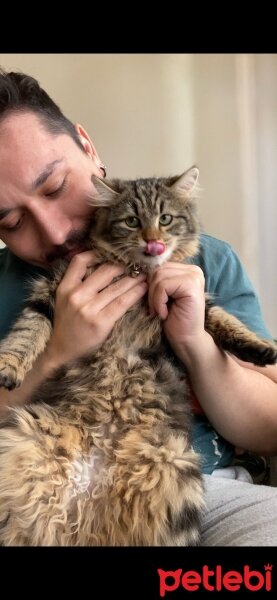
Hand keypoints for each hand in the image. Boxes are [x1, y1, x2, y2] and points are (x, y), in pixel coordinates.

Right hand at [45, 251, 147, 365]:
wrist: (63, 353)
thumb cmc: (68, 325)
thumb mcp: (64, 300)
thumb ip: (78, 284)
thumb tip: (101, 264)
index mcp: (65, 288)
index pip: (79, 261)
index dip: (97, 253)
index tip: (112, 253)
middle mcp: (76, 296)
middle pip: (104, 271)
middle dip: (123, 264)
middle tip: (137, 261)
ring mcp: (88, 309)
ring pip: (116, 287)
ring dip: (134, 278)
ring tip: (145, 273)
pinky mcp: (100, 322)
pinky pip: (122, 303)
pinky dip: (135, 293)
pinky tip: (143, 288)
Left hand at [147, 263, 205, 357]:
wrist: (186, 340)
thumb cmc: (172, 319)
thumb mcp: (162, 295)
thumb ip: (157, 279)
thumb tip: (137, 267)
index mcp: (186, 269)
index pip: (158, 266)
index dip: (150, 285)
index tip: (155, 303)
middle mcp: (193, 270)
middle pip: (157, 270)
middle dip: (151, 292)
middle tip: (157, 309)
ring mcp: (194, 276)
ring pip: (158, 277)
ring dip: (154, 298)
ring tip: (161, 311)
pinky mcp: (191, 285)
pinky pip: (163, 286)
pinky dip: (158, 302)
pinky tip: (165, 314)